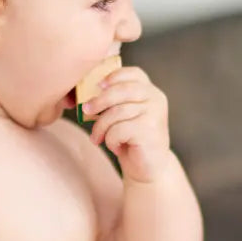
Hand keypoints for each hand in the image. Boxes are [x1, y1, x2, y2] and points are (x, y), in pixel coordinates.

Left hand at [81, 66, 170, 182]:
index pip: (132, 73)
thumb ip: (114, 100)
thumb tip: (86, 92)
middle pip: (121, 90)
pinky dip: (110, 139)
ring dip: (101, 127)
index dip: (113, 76)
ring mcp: (155, 114)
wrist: (149, 167)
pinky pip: (118, 129)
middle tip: (86, 110)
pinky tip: (115, 146)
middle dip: (99, 100)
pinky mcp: (150, 130)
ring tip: (97, 138)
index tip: (98, 86)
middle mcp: (156, 99)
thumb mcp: (123, 115)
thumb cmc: (131, 139)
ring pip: (116, 112)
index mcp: (150, 91)